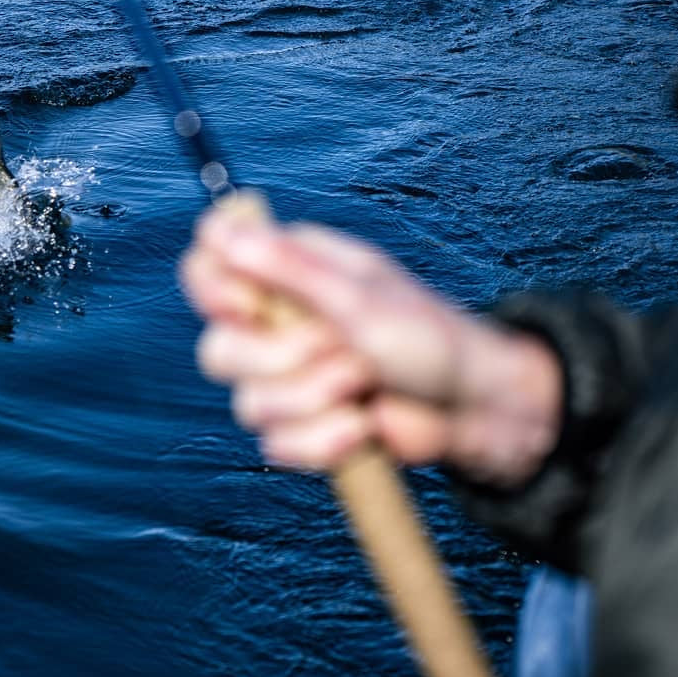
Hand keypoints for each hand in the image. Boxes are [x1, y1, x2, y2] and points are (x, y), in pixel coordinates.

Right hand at [180, 208, 562, 487]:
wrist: (472, 407)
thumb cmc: (427, 336)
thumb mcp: (357, 296)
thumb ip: (285, 268)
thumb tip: (220, 231)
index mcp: (285, 272)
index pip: (205, 269)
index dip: (216, 292)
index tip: (251, 306)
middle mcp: (275, 322)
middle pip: (217, 350)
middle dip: (285, 359)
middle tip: (342, 347)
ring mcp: (284, 378)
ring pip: (249, 405)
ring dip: (318, 399)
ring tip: (365, 383)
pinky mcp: (299, 427)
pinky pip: (277, 445)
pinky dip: (327, 440)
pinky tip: (363, 425)